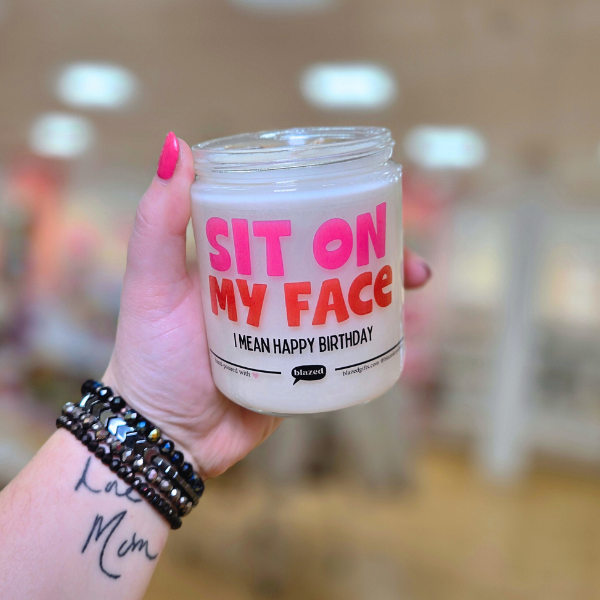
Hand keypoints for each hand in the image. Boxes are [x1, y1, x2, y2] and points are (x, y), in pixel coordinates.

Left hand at [103, 133, 431, 478]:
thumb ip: (158, 222)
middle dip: (374, 252)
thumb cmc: (150, 357)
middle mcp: (269, 289)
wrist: (167, 437)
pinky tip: (400, 328)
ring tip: (413, 287)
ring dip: (384, 290)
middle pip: (330, 259)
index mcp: (241, 260)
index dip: (330, 206)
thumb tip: (175, 144)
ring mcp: (289, 329)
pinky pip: (342, 344)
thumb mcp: (152, 284)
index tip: (365, 198)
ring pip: (345, 299)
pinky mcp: (300, 366)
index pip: (292, 220)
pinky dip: (373, 334)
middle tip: (405, 257)